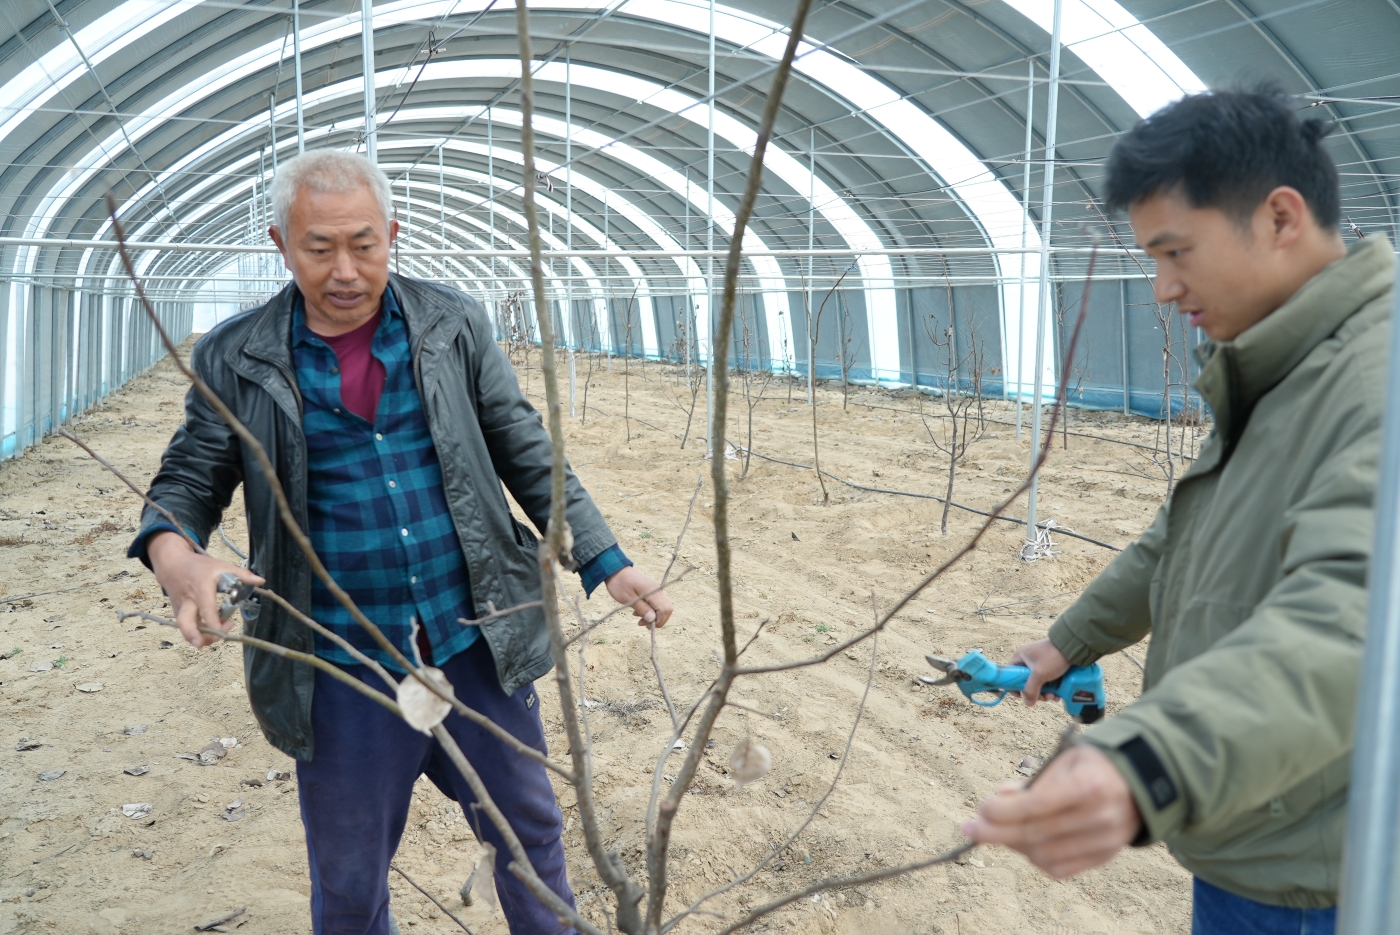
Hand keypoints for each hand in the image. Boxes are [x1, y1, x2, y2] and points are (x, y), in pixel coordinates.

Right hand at [147, 531, 263, 647]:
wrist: (172, 565)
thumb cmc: (199, 566)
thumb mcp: (221, 566)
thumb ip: (242, 575)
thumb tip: (261, 581)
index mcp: (201, 589)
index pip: (206, 609)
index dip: (215, 623)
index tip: (227, 628)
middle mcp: (188, 602)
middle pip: (185, 623)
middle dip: (194, 636)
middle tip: (203, 644)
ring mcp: (180, 609)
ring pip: (184, 628)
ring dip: (198, 638)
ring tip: (216, 637)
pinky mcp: (177, 614)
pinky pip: (185, 627)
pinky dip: (196, 632)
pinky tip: (211, 630)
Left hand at [604, 566, 671, 627]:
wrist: (615, 569)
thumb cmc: (619, 584)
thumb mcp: (628, 598)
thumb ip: (642, 608)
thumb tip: (653, 619)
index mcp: (652, 592)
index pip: (665, 610)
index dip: (659, 621)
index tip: (646, 625)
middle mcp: (657, 590)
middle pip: (667, 609)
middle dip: (657, 620)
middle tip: (642, 624)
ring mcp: (656, 590)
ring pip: (663, 607)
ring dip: (654, 616)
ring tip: (638, 619)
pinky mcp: (652, 590)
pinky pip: (657, 603)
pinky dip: (651, 610)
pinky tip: (639, 612)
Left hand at [961, 744, 1140, 878]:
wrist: (1142, 783)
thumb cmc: (1094, 765)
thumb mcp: (1065, 759)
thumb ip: (1034, 781)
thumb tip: (999, 798)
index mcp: (1089, 785)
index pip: (1039, 805)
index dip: (1005, 810)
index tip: (982, 809)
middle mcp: (1099, 817)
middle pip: (1037, 834)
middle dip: (997, 833)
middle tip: (970, 828)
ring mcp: (1104, 842)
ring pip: (1044, 855)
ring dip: (1013, 845)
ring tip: (998, 831)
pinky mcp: (1104, 858)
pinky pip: (1060, 869)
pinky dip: (1034, 858)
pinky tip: (1023, 843)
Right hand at [1011, 638, 1071, 706]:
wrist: (1073, 648)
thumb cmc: (1052, 657)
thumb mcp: (1039, 674)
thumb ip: (1031, 689)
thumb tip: (1028, 703)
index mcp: (1021, 656)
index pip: (1011, 672)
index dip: (1013, 685)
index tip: (1020, 695)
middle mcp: (1029, 659)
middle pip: (1026, 680)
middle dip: (1035, 692)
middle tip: (1043, 698)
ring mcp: (1040, 662)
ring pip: (1038, 682)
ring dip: (1045, 692)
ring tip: (1053, 696)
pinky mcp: (1050, 665)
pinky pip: (1047, 680)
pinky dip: (1051, 688)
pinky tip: (1058, 695)